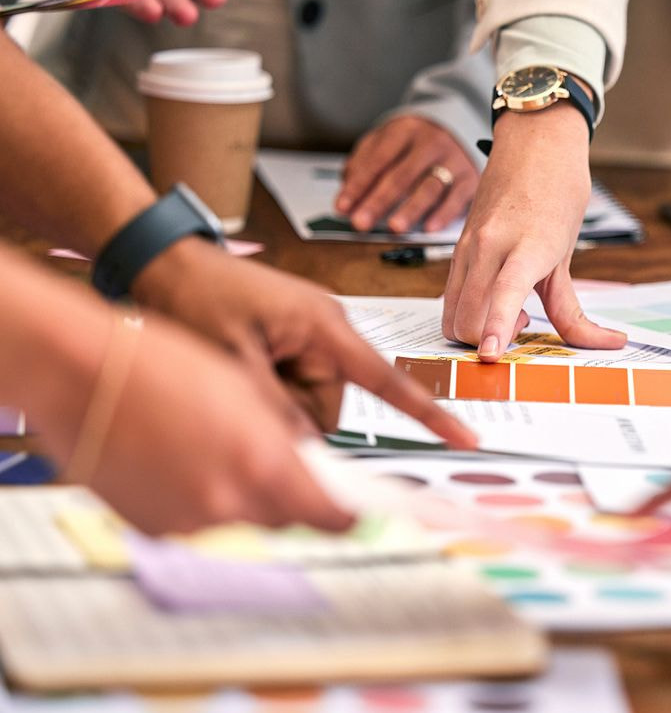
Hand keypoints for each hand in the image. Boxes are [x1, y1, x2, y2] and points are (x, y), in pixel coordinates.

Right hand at [36, 313, 354, 535]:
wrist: (82, 370)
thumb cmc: (161, 363)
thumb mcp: (245, 390)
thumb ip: (283, 436)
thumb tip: (305, 463)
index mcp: (260, 463)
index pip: (325, 513)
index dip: (344, 516)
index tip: (355, 515)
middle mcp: (227, 501)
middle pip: (283, 516)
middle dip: (288, 494)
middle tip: (274, 460)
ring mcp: (187, 519)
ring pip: (237, 518)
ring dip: (237, 492)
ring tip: (208, 441)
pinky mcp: (153, 526)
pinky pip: (193, 519)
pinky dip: (195, 496)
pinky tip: (178, 456)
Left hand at [131, 240, 476, 445]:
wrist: (164, 261)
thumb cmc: (196, 297)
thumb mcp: (231, 360)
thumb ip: (272, 410)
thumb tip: (301, 451)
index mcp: (324, 326)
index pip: (385, 380)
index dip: (427, 414)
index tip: (464, 437)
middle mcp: (328, 329)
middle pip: (330, 405)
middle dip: (290, 410)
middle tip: (244, 383)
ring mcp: (312, 335)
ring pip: (310, 402)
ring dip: (274, 398)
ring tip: (237, 364)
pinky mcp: (295, 340)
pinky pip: (296, 385)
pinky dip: (269, 386)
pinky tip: (241, 361)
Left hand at [336, 116, 478, 232]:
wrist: (458, 128)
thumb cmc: (414, 143)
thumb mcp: (385, 141)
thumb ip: (364, 163)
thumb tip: (347, 192)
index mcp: (405, 130)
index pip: (377, 160)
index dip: (358, 185)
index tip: (343, 207)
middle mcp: (431, 142)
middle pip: (401, 175)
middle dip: (378, 201)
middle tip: (361, 222)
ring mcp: (453, 160)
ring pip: (430, 187)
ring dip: (411, 210)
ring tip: (395, 227)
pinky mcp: (470, 178)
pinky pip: (456, 198)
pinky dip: (443, 214)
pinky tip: (429, 227)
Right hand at [442, 103, 625, 360]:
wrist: (534, 141)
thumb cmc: (559, 190)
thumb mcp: (569, 253)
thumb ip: (571, 307)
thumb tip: (605, 343)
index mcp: (526, 244)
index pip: (504, 292)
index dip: (495, 327)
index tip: (491, 354)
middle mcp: (489, 245)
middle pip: (469, 317)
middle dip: (489, 340)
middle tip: (523, 324)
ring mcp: (468, 246)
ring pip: (452, 312)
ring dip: (475, 329)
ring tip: (511, 311)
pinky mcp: (458, 246)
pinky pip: (450, 294)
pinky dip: (467, 312)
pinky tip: (495, 297)